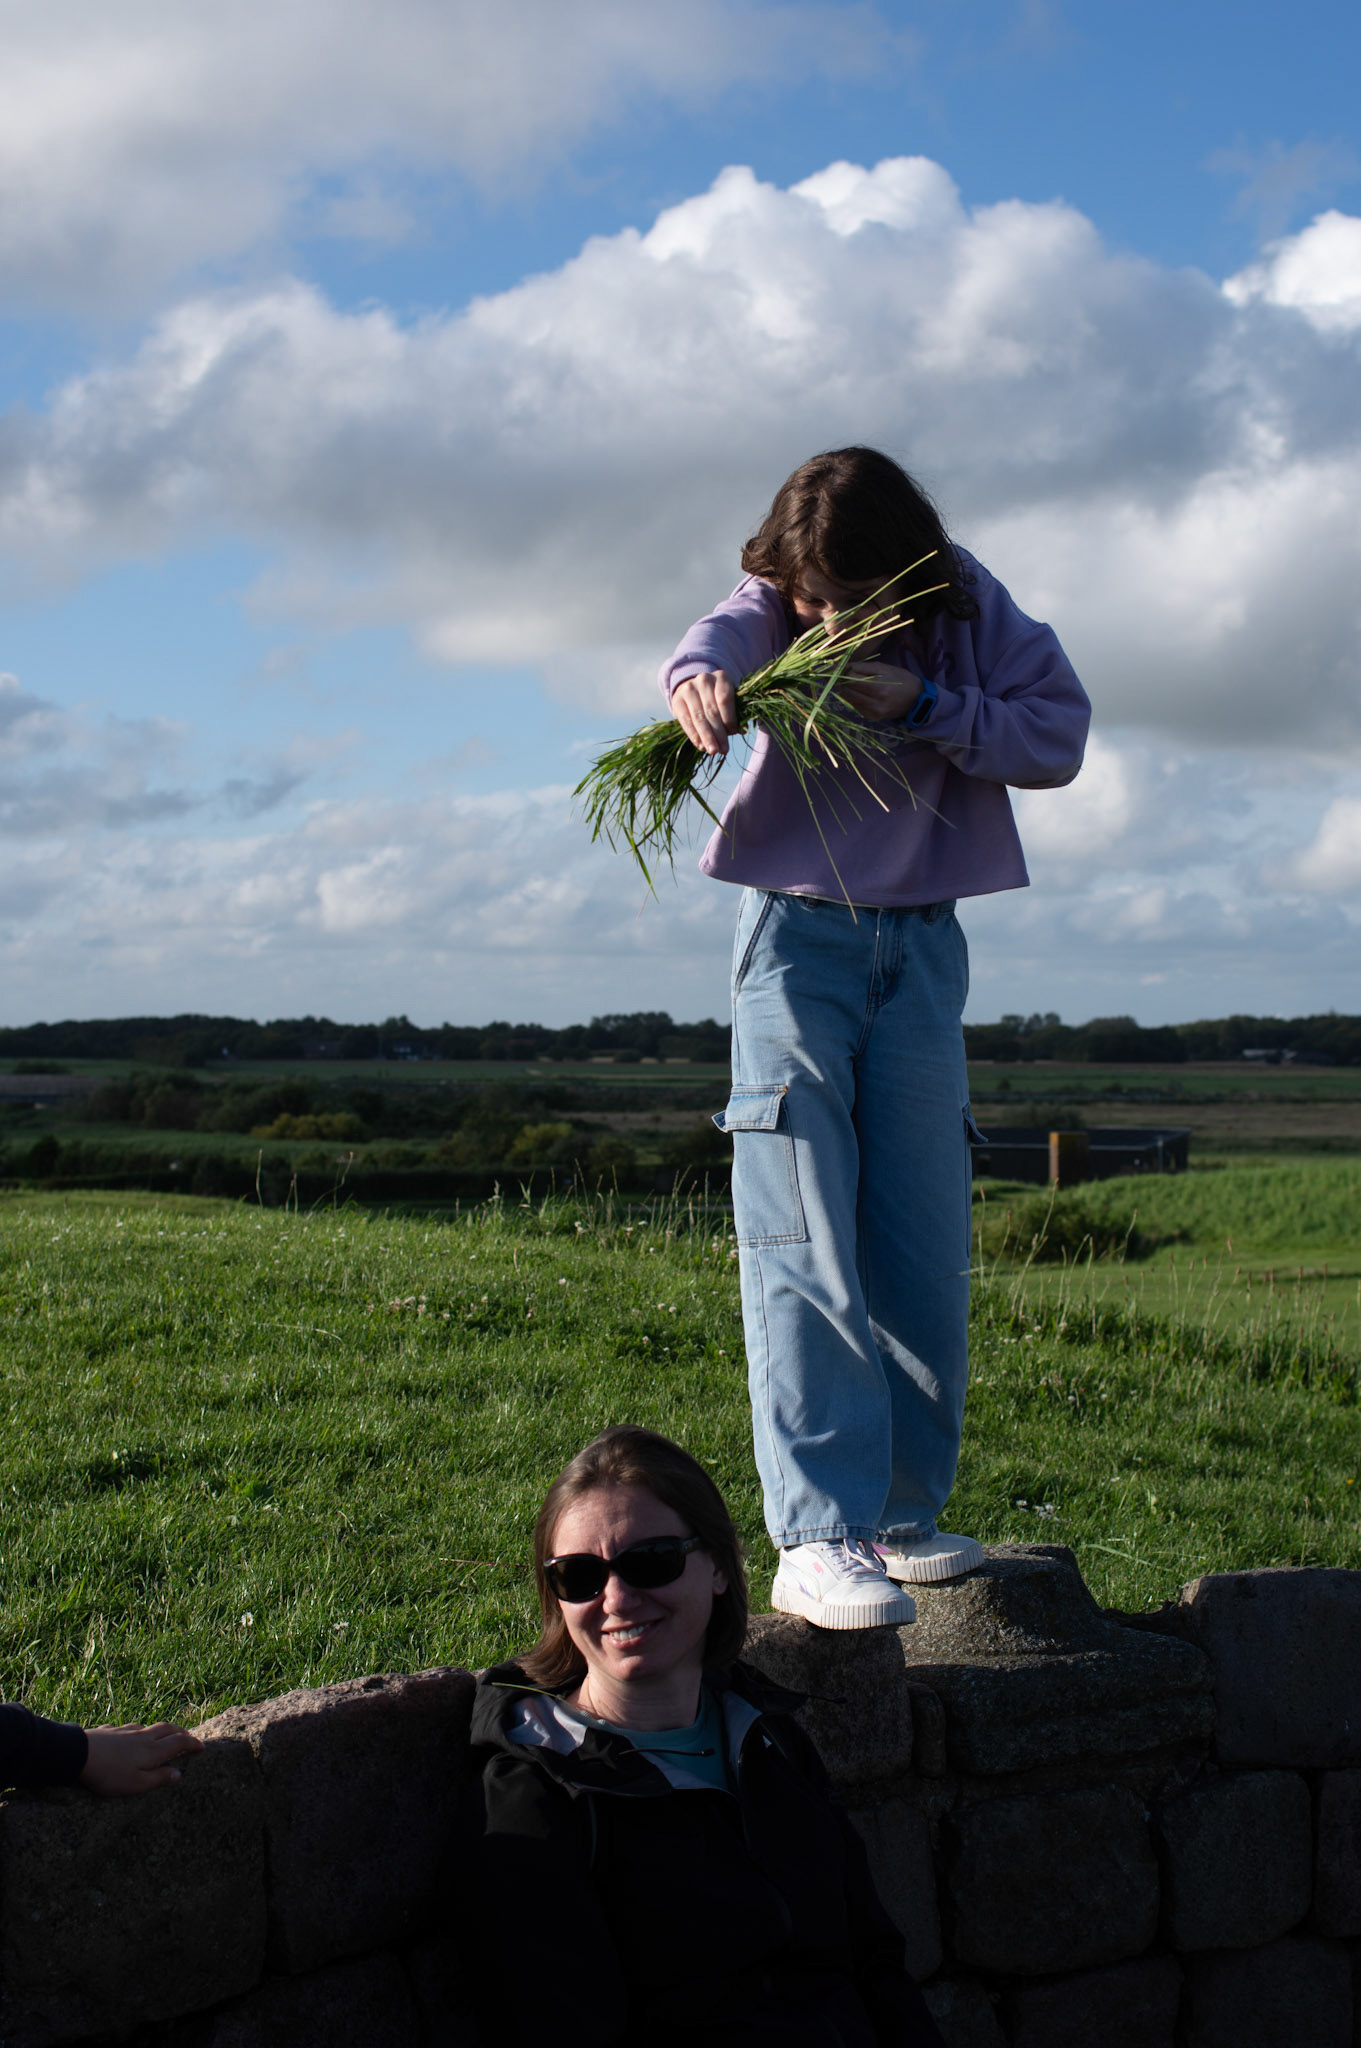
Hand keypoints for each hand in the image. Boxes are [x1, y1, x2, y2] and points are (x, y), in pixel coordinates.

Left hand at [79, 1721, 203, 1796]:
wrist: (79, 1754)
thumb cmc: (110, 1774)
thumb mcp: (136, 1784)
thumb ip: (159, 1779)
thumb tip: (179, 1774)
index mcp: (153, 1750)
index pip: (179, 1743)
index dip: (192, 1744)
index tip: (202, 1748)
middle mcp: (143, 1737)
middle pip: (167, 1729)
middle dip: (181, 1732)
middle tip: (188, 1737)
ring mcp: (126, 1731)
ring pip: (149, 1727)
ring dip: (161, 1729)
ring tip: (164, 1735)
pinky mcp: (110, 1731)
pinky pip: (129, 1728)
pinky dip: (138, 1731)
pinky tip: (131, 1735)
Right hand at [670, 670, 739, 755]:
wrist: (695, 688)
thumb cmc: (718, 697)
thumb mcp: (730, 699)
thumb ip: (736, 713)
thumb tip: (741, 731)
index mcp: (721, 677)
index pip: (724, 699)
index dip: (729, 718)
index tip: (734, 733)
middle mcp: (704, 680)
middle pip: (711, 710)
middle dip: (718, 733)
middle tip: (724, 750)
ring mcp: (688, 689)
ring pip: (698, 717)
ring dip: (707, 737)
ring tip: (713, 751)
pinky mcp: (677, 700)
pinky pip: (686, 721)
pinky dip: (694, 735)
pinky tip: (701, 746)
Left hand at [835, 659, 924, 723]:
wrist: (916, 699)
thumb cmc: (901, 679)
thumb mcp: (885, 668)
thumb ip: (863, 667)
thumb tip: (843, 666)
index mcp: (878, 687)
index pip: (851, 679)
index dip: (840, 672)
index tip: (832, 666)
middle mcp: (874, 702)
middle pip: (848, 690)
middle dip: (839, 680)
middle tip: (835, 673)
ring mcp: (873, 712)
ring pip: (849, 699)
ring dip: (844, 689)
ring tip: (844, 680)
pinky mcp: (872, 717)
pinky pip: (856, 706)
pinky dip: (853, 698)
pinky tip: (856, 691)